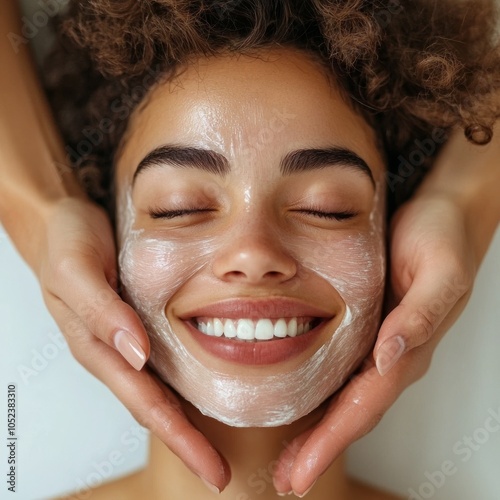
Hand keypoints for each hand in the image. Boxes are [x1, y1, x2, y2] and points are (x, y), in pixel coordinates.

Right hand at [36, 197, 228, 490]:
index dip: (179, 438)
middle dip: (188, 444)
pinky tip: (208, 388)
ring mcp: (128, 341)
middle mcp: (116, 351)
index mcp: (99, 347)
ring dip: (188, 421)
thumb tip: (135, 353)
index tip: (211, 469)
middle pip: (156, 407)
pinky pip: (165, 362)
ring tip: (219, 446)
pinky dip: (186, 383)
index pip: (145, 403)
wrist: (61, 222)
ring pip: (161, 390)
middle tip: (220, 474)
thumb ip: (102, 311)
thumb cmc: (66, 242)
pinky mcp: (138, 324)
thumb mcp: (78, 269)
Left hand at [273, 193, 476, 495]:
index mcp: (407, 349)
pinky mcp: (368, 329)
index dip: (330, 442)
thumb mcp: (438, 272)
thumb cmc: (441, 238)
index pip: (364, 407)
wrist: (442, 214)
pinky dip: (321, 398)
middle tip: (287, 481)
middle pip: (352, 413)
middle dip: (319, 449)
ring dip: (318, 433)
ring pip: (345, 399)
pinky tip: (303, 407)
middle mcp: (391, 354)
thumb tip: (392, 355)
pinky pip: (342, 372)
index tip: (301, 474)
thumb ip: (420, 315)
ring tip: (289, 460)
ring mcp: (380, 345)